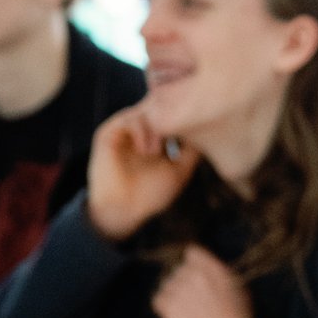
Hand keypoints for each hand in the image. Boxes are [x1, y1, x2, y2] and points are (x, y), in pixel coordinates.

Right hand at [87, 102, 198, 241]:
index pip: (171, 112)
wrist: (123, 212)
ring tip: (157, 152)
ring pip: (146, 110)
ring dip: (156, 128)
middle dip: (173, 113)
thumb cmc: (151, 194)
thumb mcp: (180, 170)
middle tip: (182, 125)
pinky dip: (141, 132)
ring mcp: (124, 129)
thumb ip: (192, 152)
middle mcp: (140, 128)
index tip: (201, 117)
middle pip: (159, 105)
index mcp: (156, 134)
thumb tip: (209, 132)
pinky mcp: (108, 134)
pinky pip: (128, 120)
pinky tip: (147, 151)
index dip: (185, 111)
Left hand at [153, 243, 252, 317]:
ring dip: (173, 294)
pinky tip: (175, 316)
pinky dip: (164, 306)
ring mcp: (179, 289)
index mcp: (213, 268)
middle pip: (178, 269)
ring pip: (167, 284)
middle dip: (184, 280)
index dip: (193, 263)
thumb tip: (213, 273)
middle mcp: (194, 274)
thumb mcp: (240, 291)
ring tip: (185, 310)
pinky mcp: (168, 306)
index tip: (196, 273)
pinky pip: (158, 299)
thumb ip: (224, 277)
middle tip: (193, 297)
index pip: (192, 252)